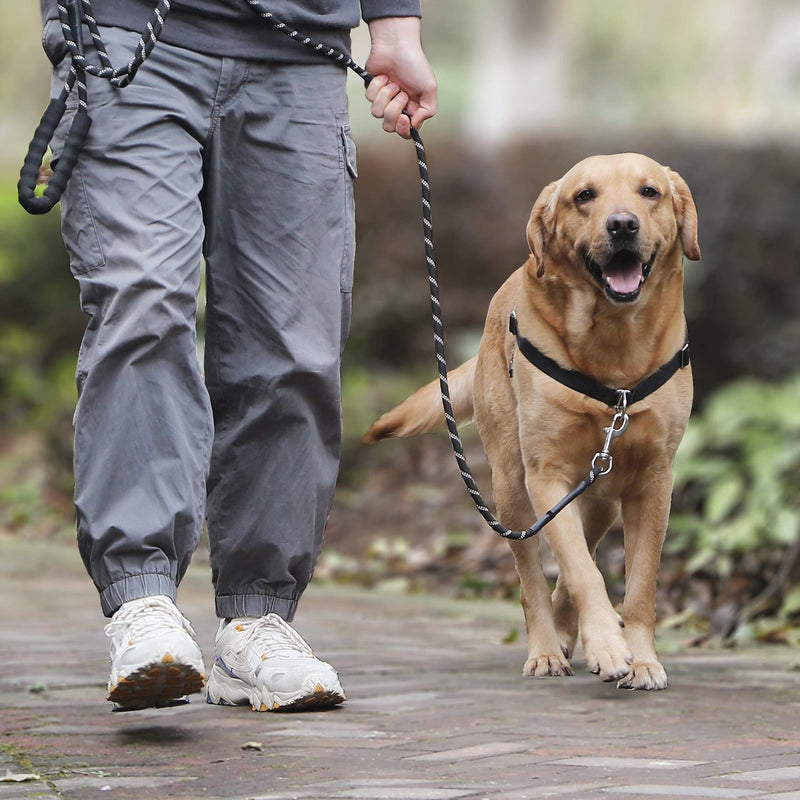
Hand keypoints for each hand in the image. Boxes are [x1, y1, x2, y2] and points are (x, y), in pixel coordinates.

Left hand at [365, 17, 436, 137]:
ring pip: (377, 113)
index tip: (404, 118)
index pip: (405, 132)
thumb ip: (428, 111)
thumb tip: (414, 126)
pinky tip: (384, 76)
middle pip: (389, 126)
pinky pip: (370, 98)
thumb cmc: (415, 64)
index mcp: (412, 110)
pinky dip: (378, 86)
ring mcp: (383, 100)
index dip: (403, 129)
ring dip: (386, 95)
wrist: (397, 45)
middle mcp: (397, 107)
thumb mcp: (429, 89)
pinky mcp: (371, 91)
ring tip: (393, 82)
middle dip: (393, 111)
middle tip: (401, 94)